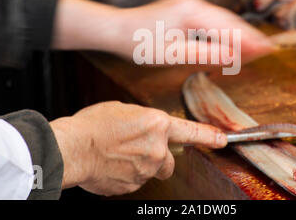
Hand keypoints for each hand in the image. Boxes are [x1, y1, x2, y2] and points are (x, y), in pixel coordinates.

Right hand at [49, 101, 226, 195]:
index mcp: (157, 124)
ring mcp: (146, 170)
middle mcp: (157, 148)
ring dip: (139, 166)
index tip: (222, 140)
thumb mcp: (124, 110)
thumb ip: (143, 121)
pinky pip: (134, 181)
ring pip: (150, 171)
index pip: (190, 132)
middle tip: (137, 151)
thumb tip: (146, 131)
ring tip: (116, 155)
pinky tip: (111, 166)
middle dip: (158, 158)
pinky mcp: (133, 185)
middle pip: (168, 160)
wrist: (73, 147)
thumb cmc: (94, 124)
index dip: (208, 136)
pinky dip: (126, 176)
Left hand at [53, 0, 274, 65]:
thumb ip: (205, 54)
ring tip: (255, 47)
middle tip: (267, 50)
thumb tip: (233, 57)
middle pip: (229, 20)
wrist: (115, 29)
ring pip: (221, 20)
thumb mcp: (173, 54)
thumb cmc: (138, 43)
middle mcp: (194, 4)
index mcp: (192, 12)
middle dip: (248, 36)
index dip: (249, 40)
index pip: (228, 27)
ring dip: (237, 34)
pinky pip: (210, 21)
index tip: (267, 49)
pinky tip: (230, 41)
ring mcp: (189, 5)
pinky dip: (223, 32)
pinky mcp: (184, 10)